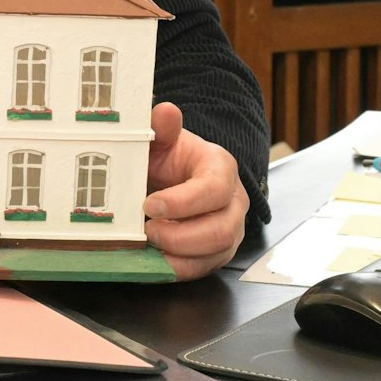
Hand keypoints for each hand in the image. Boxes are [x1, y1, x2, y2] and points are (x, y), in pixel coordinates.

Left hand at [142, 101, 248, 279]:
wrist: (173, 176)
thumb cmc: (169, 158)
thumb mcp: (161, 139)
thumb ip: (161, 127)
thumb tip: (166, 111)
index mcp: (220, 168)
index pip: (214, 189)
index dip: (183, 202)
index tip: (149, 205)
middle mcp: (233, 202)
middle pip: (222, 229)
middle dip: (180, 236)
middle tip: (147, 230)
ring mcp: (228, 229)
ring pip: (216, 253)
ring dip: (178, 255)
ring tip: (148, 244)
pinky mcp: (216, 252)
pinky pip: (203, 269)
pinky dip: (177, 269)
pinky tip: (154, 260)